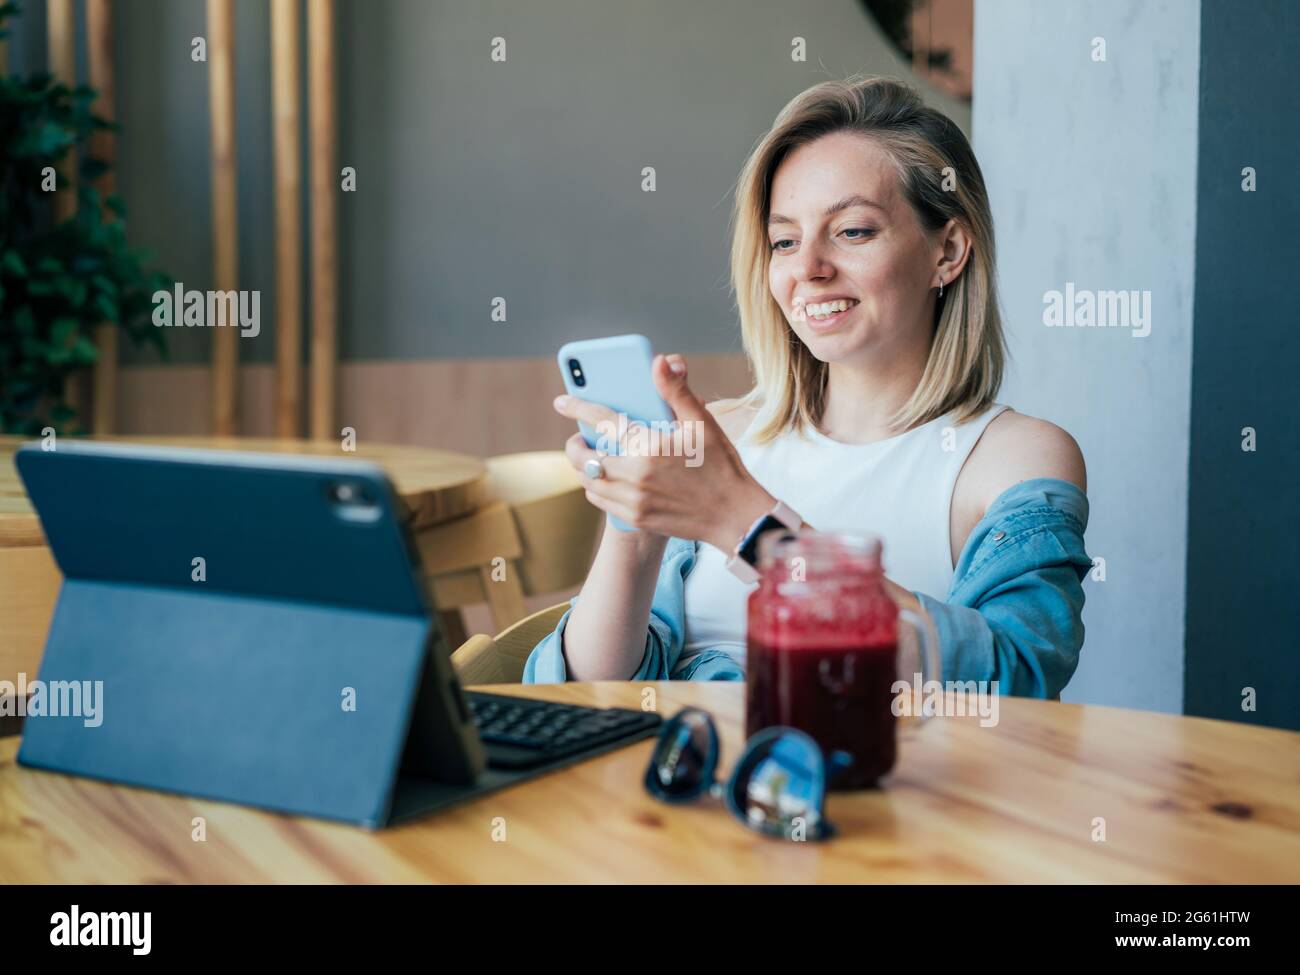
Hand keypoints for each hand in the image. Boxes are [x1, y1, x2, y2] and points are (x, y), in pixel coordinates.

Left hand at [553, 353, 774, 551]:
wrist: (735, 516)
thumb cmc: (721, 466)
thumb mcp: (702, 423)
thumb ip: (675, 391)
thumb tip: (659, 360)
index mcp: (650, 445)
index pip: (602, 421)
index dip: (578, 407)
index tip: (562, 401)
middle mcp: (635, 474)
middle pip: (584, 457)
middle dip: (575, 444)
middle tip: (579, 438)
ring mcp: (633, 500)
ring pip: (588, 481)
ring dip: (585, 467)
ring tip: (592, 457)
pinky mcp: (635, 518)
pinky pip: (600, 500)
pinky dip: (596, 487)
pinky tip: (607, 479)